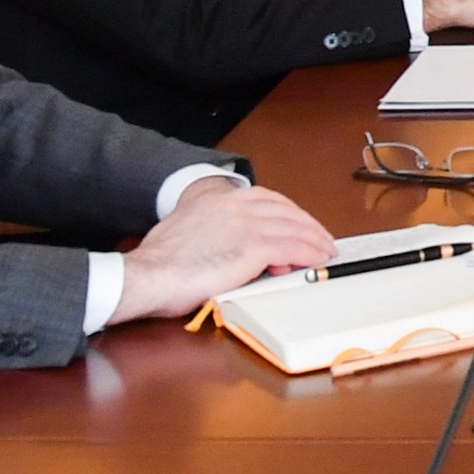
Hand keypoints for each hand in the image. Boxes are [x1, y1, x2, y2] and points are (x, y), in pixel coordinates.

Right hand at [109, 180, 336, 324]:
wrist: (148, 275)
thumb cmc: (161, 263)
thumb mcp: (189, 230)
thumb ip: (218, 230)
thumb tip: (238, 248)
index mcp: (218, 197)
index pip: (267, 199)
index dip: (288, 213)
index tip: (299, 224)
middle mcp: (235, 204)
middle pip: (286, 210)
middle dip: (307, 225)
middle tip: (321, 238)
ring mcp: (246, 223)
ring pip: (294, 228)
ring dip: (315, 240)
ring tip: (326, 251)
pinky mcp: (253, 246)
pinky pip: (293, 247)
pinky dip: (310, 253)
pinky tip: (318, 260)